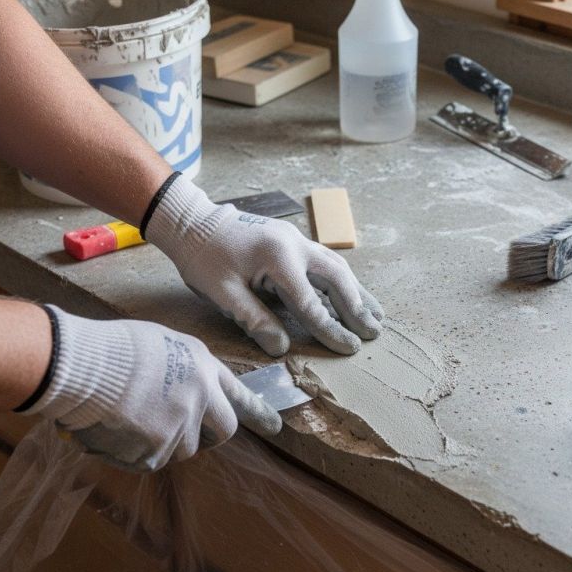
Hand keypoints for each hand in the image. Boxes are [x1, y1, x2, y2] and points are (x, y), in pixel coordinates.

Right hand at [23, 306, 280, 471]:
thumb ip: (182, 371)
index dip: (258, 412)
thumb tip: (180, 391)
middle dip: (208, 438)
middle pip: (223, 431)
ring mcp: (183, 423)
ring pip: (182, 449)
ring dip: (161, 443)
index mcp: (203, 367)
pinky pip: (150, 461)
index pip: (239, 394)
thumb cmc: (112, 347)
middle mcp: (202, 396)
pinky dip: (132, 453)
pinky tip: (113, 430)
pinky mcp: (159, 447)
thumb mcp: (162, 346)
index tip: (275, 427)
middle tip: (186, 435)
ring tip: (130, 419)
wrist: (83, 363)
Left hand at [144, 174, 383, 356]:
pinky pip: (326, 262)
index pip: (312, 304)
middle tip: (374, 332)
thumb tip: (281, 348)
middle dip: (357, 307)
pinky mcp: (294, 240)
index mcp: (278, 259)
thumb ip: (254, 319)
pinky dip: (343, 280)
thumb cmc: (204, 258)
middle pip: (337, 279)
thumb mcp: (222, 293)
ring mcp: (297, 239)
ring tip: (376, 314)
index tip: (351, 348)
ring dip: (357, 291)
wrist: (194, 222)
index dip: (332, 330)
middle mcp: (295, 245)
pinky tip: (353, 293)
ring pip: (337, 267)